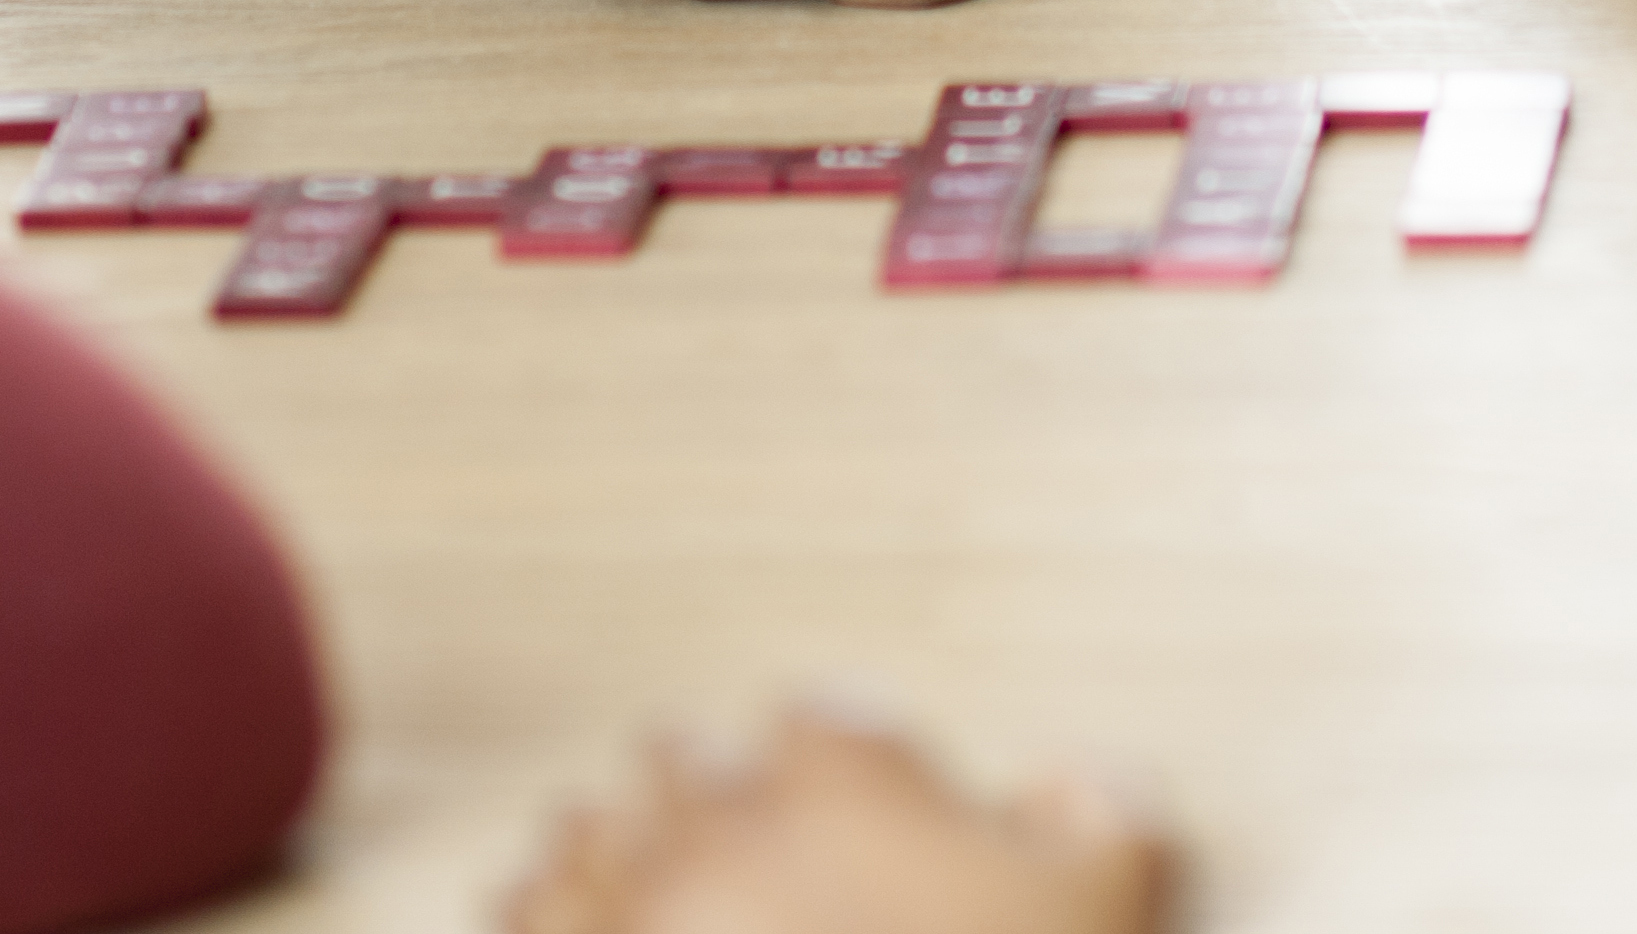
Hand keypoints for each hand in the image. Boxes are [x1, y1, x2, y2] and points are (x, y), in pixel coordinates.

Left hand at [505, 711, 1168, 933]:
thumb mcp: (1109, 914)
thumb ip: (1114, 819)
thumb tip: (1083, 778)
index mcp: (838, 774)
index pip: (823, 722)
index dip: (852, 770)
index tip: (867, 815)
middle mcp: (712, 818)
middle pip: (686, 761)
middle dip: (718, 797)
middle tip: (756, 854)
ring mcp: (623, 903)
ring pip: (592, 827)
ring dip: (619, 845)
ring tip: (651, 882)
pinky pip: (522, 913)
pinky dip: (543, 912)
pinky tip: (565, 920)